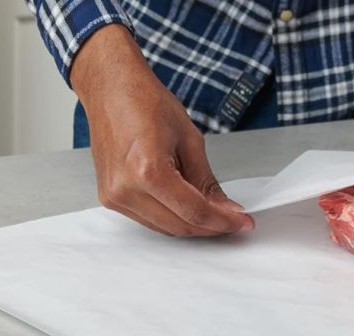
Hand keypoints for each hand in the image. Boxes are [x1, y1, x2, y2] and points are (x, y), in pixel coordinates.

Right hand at [71, 25, 252, 235]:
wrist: (111, 89)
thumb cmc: (146, 102)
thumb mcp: (190, 140)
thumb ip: (207, 181)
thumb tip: (226, 208)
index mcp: (148, 171)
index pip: (194, 211)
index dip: (223, 221)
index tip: (243, 222)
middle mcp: (126, 189)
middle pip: (180, 225)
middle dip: (211, 226)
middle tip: (234, 218)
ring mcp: (114, 196)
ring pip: (165, 228)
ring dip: (193, 224)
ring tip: (214, 210)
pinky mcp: (110, 198)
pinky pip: (149, 219)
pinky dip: (172, 217)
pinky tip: (188, 205)